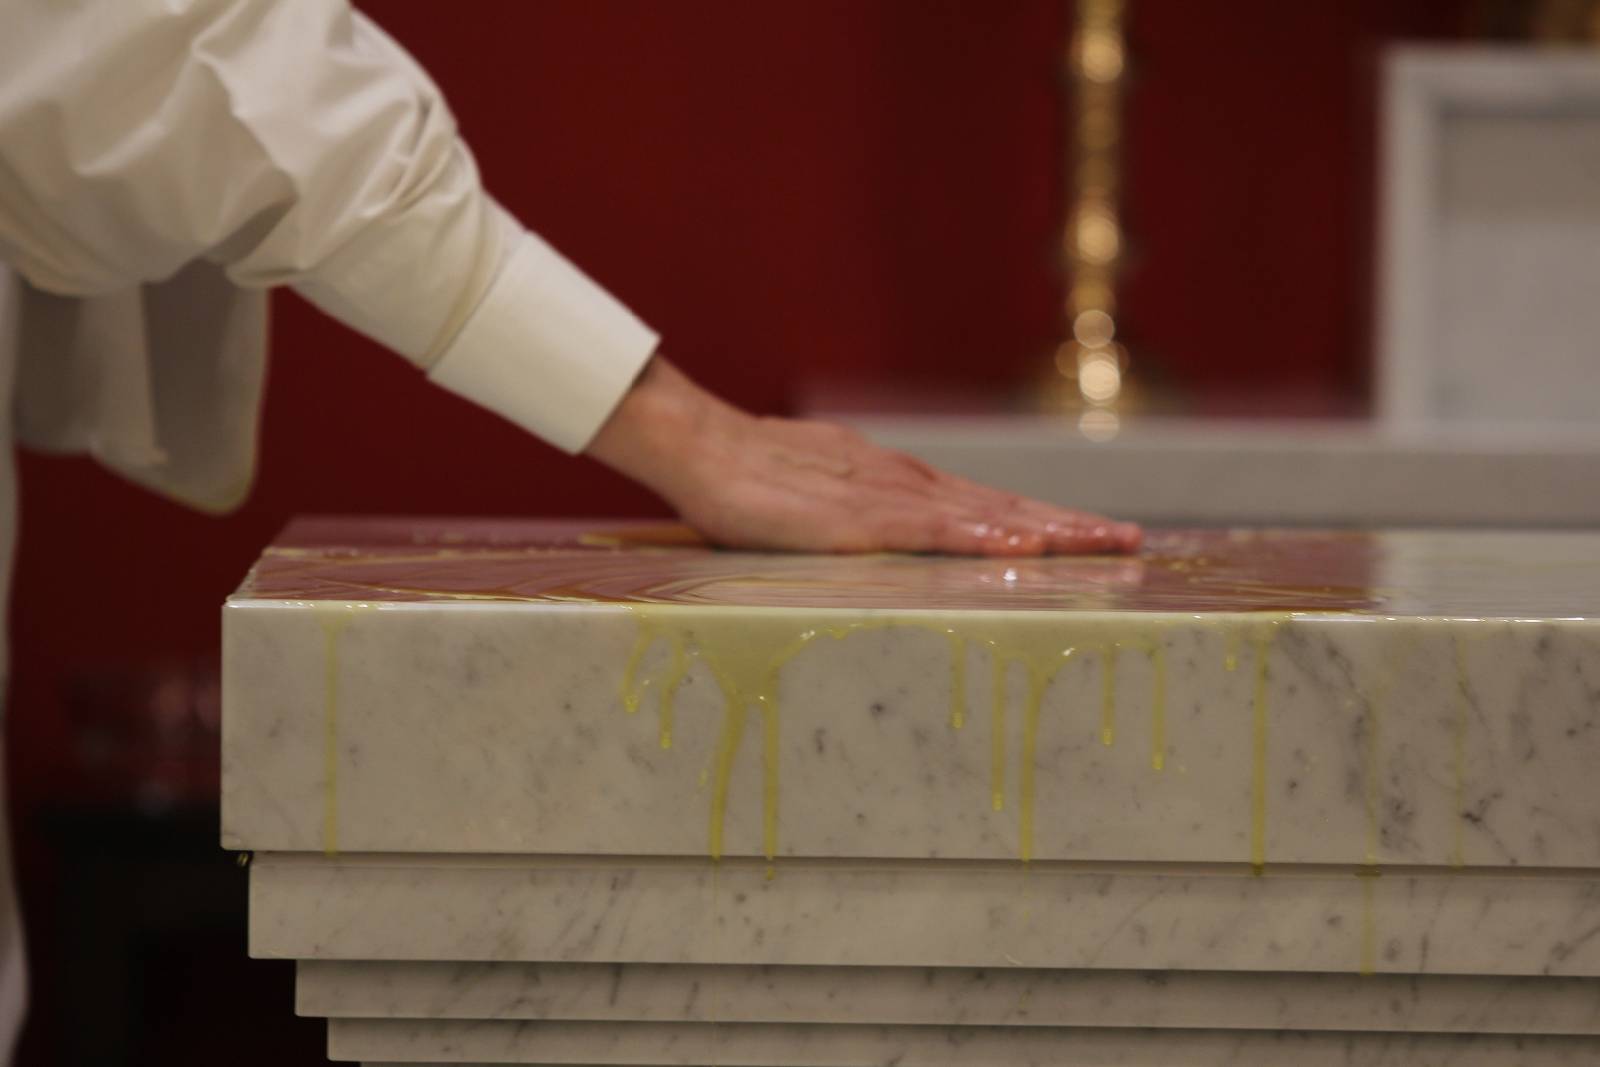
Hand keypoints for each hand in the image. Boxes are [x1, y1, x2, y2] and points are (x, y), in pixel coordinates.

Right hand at [586, 356, 1140, 556]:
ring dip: (1047, 531)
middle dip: (1069, 526)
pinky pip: (933, 532)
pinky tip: (1023, 549)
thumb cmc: (746, 477)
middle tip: (1131, 541)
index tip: (1092, 535)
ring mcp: (885, 496)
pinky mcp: (857, 516)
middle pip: (1002, 506)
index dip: (1041, 520)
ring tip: (1102, 545)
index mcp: (896, 482)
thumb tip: (884, 540)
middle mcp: (905, 483)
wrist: (698, 444)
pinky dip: (984, 539)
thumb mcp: (816, 500)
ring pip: (983, 515)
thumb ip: (857, 517)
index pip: (984, 504)